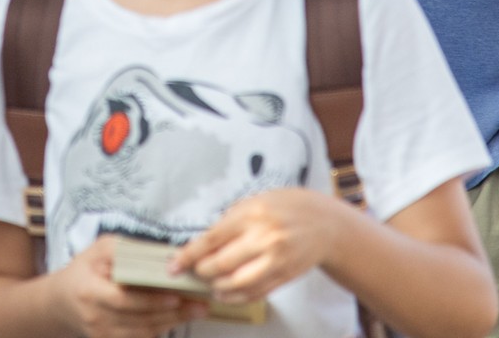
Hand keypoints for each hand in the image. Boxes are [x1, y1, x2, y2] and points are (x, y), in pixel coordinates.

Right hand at [54, 235, 205, 337]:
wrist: (61, 301)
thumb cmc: (84, 269)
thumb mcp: (99, 249)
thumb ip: (125, 248)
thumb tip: (159, 253)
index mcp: (90, 291)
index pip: (122, 300)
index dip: (150, 301)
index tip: (175, 296)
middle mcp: (95, 317)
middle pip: (139, 320)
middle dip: (172, 313)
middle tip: (199, 304)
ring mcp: (102, 334)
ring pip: (143, 333)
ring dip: (172, 323)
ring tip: (196, 311)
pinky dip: (160, 329)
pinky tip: (177, 318)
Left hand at [173, 188, 336, 303]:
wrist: (325, 223)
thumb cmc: (288, 207)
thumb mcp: (255, 201)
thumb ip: (231, 221)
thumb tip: (203, 243)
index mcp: (252, 214)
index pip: (211, 239)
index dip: (189, 255)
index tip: (174, 265)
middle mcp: (264, 238)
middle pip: (221, 264)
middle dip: (202, 271)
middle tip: (195, 271)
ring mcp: (276, 259)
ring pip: (237, 284)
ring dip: (218, 287)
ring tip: (211, 282)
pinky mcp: (285, 276)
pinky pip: (255, 293)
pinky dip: (236, 297)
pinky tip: (226, 292)